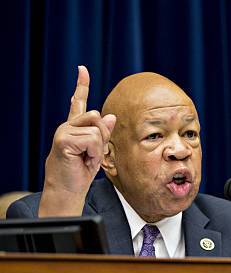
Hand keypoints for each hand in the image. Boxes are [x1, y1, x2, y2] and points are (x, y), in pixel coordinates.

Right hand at [39, 66, 116, 216]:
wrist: (68, 190)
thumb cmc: (80, 172)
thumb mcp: (97, 151)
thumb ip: (103, 134)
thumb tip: (111, 116)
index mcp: (75, 127)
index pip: (77, 102)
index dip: (81, 85)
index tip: (82, 69)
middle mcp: (68, 126)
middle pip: (97, 117)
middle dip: (103, 138)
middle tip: (92, 155)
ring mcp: (64, 131)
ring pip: (96, 129)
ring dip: (98, 148)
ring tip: (87, 159)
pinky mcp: (63, 139)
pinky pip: (92, 140)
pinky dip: (94, 153)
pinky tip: (84, 161)